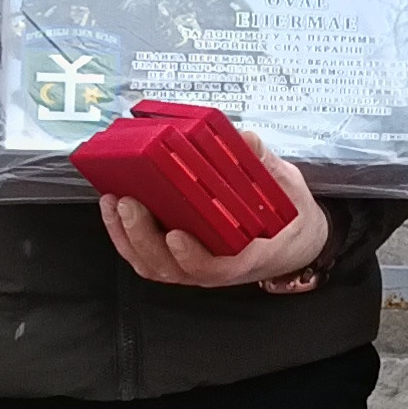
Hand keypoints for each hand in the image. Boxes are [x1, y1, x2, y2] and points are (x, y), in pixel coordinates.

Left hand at [95, 131, 330, 295]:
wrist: (293, 241)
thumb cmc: (289, 218)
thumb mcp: (289, 189)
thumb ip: (267, 166)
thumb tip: (245, 139)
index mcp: (249, 256)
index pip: (217, 268)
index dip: (193, 258)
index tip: (176, 235)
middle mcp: (216, 269)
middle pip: (172, 268)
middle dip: (144, 237)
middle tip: (130, 201)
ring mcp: (194, 266)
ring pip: (153, 265)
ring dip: (127, 236)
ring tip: (114, 200)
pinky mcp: (178, 258)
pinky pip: (146, 257)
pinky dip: (125, 235)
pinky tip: (114, 206)